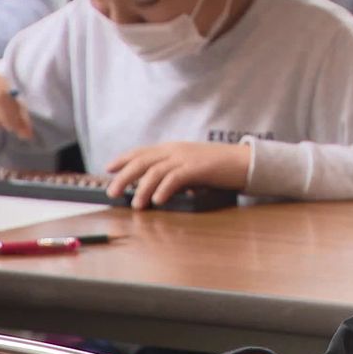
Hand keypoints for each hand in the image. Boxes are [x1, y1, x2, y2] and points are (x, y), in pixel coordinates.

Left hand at [105, 141, 249, 209]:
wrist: (243, 161)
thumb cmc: (218, 167)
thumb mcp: (191, 166)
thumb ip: (174, 172)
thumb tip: (156, 188)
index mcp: (173, 148)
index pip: (141, 151)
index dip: (123, 159)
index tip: (109, 168)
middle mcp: (176, 150)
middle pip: (142, 162)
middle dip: (124, 177)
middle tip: (112, 192)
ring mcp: (186, 158)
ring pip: (155, 171)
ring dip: (142, 189)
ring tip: (137, 205)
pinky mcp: (197, 169)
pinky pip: (175, 178)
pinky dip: (163, 190)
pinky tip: (158, 201)